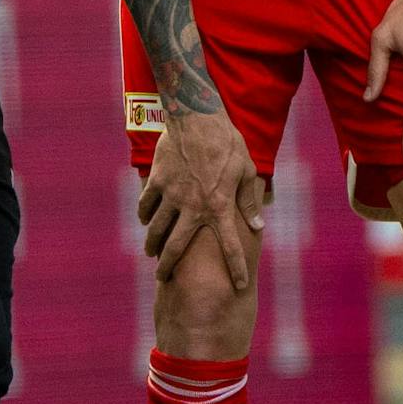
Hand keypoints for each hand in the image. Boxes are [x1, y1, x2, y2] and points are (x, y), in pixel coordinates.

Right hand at [138, 110, 264, 289]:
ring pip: (157, 228)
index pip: (231, 245)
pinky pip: (147, 204)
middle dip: (169, 266)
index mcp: (219, 206)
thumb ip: (248, 200)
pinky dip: (144, 214)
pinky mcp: (158, 181)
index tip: (240, 286)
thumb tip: (258, 225)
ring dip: (152, 244)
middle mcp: (194, 206)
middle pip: (177, 247)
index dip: (238, 267)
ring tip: (151, 253)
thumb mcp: (246, 170)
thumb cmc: (227, 143)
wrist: (197, 117)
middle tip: (163, 278)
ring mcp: (172, 195)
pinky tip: (144, 220)